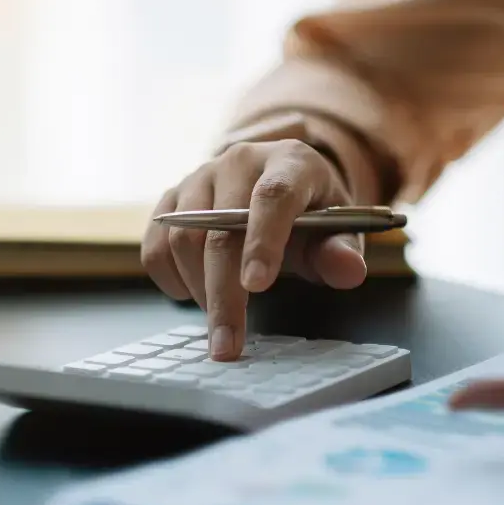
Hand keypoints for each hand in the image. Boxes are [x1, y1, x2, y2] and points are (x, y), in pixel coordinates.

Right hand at [142, 139, 367, 360]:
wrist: (278, 184)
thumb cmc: (311, 213)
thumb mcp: (338, 230)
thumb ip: (341, 251)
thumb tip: (348, 270)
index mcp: (289, 162)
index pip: (272, 197)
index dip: (263, 242)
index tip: (257, 287)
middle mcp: (240, 161)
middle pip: (219, 229)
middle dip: (223, 294)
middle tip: (228, 343)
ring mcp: (199, 177)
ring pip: (181, 237)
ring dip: (197, 288)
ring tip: (221, 316)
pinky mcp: (171, 198)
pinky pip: (155, 244)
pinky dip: (169, 278)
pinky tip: (192, 294)